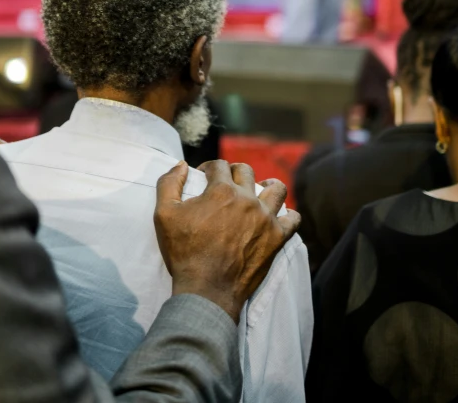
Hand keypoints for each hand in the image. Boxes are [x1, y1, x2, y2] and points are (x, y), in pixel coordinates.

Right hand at [154, 160, 299, 323]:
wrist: (206, 291)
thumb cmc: (184, 252)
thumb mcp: (164, 214)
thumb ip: (169, 183)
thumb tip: (180, 165)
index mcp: (222, 191)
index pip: (219, 166)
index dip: (209, 167)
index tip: (204, 176)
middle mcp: (247, 199)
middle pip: (246, 171)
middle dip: (234, 171)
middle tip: (227, 181)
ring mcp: (265, 218)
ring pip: (277, 189)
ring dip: (268, 185)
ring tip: (261, 189)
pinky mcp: (276, 239)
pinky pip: (293, 220)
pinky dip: (289, 215)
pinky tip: (280, 216)